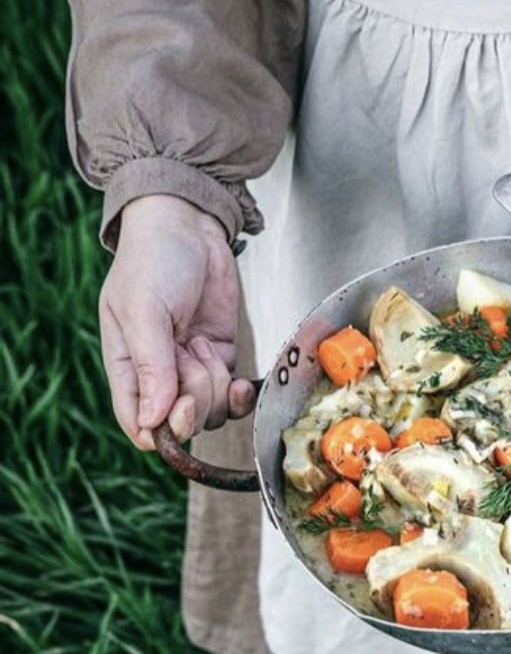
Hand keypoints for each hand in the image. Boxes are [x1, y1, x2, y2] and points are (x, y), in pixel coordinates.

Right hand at [99, 194, 255, 451]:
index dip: (162, 430)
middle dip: (195, 397)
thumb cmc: (153, 260)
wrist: (188, 223)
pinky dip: (239, 396)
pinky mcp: (221, 358)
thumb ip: (151, 366)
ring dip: (215, 386)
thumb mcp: (144, 310)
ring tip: (204, 342)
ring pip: (209, 414)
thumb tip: (153, 421)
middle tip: (194, 352)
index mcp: (126, 367)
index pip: (138, 424)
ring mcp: (191, 369)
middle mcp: (158, 375)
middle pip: (180, 423)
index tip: (181, 405)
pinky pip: (232, 398)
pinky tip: (240, 380)